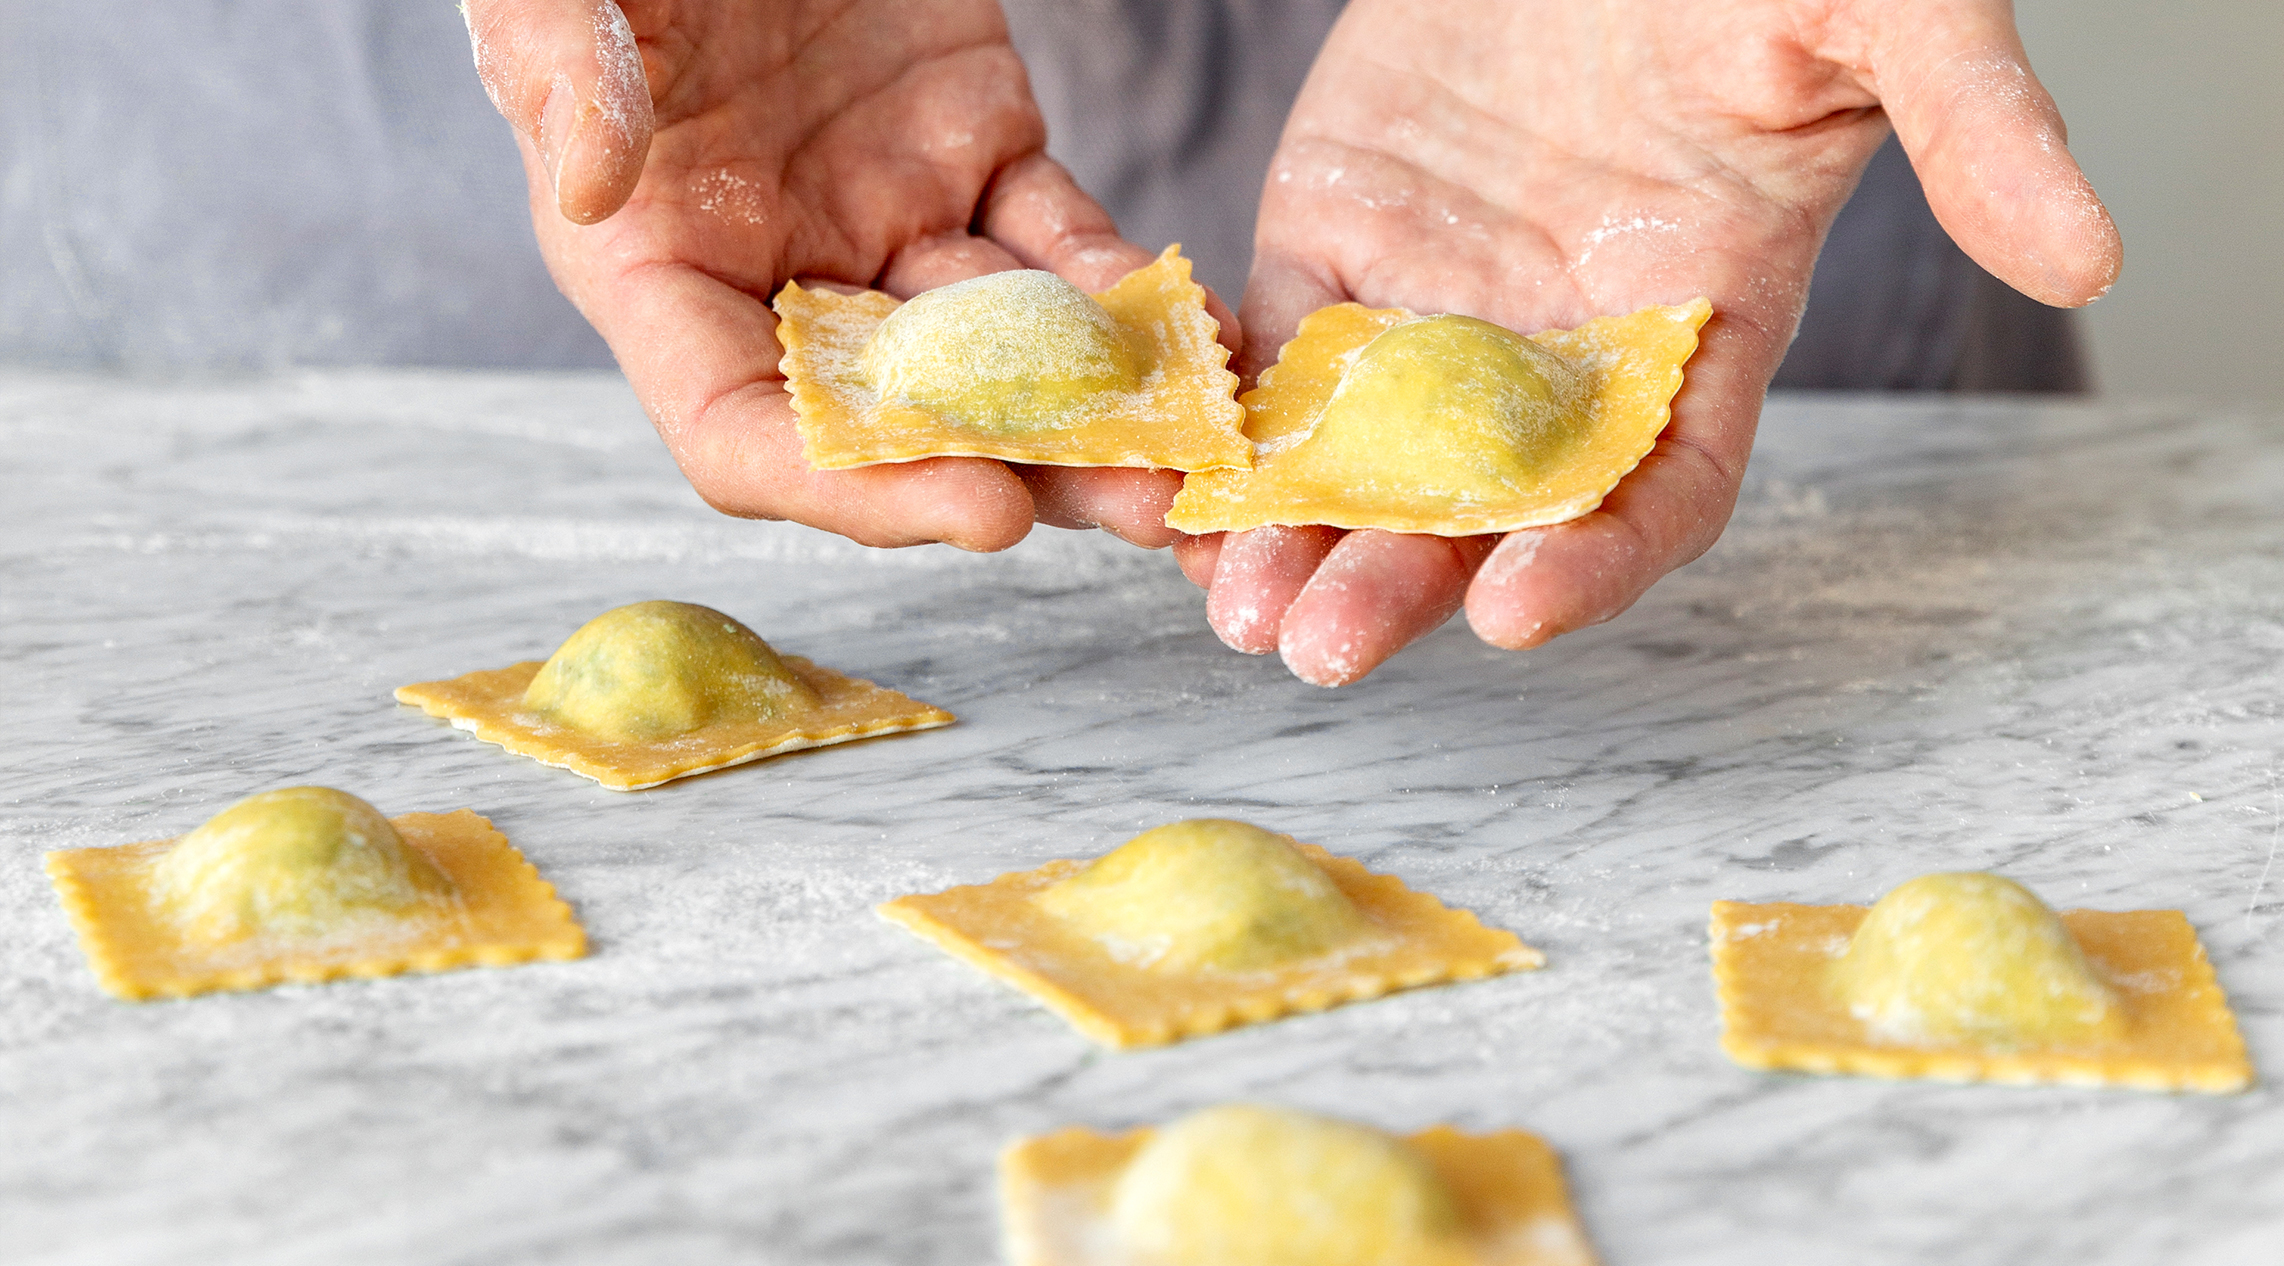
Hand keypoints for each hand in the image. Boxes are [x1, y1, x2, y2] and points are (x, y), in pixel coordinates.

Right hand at [463, 0, 1210, 550]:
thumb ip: (565, 77)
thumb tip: (594, 184)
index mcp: (661, 267)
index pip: (744, 433)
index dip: (859, 492)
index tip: (984, 511)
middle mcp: (782, 270)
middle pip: (902, 424)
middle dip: (1023, 473)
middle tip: (1142, 508)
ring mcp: (885, 214)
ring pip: (1000, 350)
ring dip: (1097, 411)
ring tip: (1189, 450)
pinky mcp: (973, 144)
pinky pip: (1058, 239)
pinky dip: (1123, 291)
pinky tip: (1192, 328)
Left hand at [1177, 0, 2120, 683]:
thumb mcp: (1886, 13)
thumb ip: (1977, 126)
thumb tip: (2094, 256)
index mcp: (1702, 325)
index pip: (1658, 486)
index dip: (1598, 560)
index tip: (1521, 616)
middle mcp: (1562, 345)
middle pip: (1488, 504)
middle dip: (1408, 580)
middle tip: (1322, 650)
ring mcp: (1442, 300)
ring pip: (1368, 453)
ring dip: (1302, 537)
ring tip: (1235, 610)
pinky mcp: (1338, 239)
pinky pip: (1280, 355)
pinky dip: (1235, 425)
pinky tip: (1181, 489)